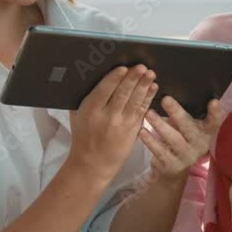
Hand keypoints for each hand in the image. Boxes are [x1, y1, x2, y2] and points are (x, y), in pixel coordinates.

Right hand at [68, 65, 157, 182]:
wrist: (92, 164)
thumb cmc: (83, 136)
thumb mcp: (77, 114)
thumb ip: (87, 96)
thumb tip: (95, 74)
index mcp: (90, 110)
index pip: (104, 90)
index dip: (115, 78)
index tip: (123, 68)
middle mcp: (106, 117)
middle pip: (122, 94)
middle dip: (133, 79)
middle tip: (141, 67)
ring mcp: (121, 124)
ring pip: (135, 101)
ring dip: (144, 86)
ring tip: (150, 74)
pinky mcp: (133, 130)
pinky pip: (142, 111)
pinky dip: (148, 98)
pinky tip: (153, 88)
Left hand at [139, 97, 224, 180]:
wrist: (172, 168)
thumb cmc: (180, 136)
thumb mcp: (187, 125)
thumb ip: (185, 111)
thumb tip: (170, 89)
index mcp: (207, 132)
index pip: (215, 121)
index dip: (216, 112)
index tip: (214, 101)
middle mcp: (200, 144)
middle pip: (190, 128)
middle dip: (177, 113)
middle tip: (165, 99)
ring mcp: (187, 156)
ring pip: (174, 139)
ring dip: (160, 125)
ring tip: (149, 113)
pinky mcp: (172, 165)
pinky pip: (161, 152)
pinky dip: (151, 141)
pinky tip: (142, 131)